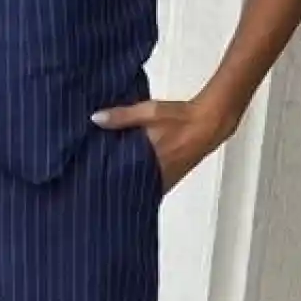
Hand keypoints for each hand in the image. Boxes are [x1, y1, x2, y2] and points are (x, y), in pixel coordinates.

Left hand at [91, 95, 238, 191]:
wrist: (209, 122)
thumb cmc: (180, 118)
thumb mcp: (148, 112)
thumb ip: (122, 116)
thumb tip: (95, 119)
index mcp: (149, 163)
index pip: (121, 181)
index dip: (105, 183)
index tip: (90, 182)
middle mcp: (158, 177)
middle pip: (129, 188)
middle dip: (114, 185)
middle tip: (95, 182)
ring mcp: (166, 180)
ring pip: (140, 188)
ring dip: (128, 183)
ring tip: (107, 178)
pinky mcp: (171, 178)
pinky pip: (151, 185)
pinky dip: (140, 181)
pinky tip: (130, 173)